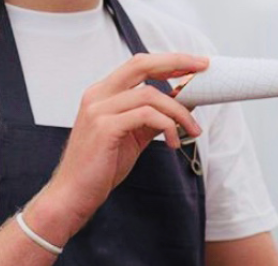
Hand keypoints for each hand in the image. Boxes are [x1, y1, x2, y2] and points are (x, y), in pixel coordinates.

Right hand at [41, 53, 208, 235]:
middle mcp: (98, 95)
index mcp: (103, 93)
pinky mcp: (104, 128)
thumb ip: (152, 118)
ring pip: (149, 94)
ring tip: (193, 131)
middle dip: (176, 62)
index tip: (195, 63)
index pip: (138, 65)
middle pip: (141, 64)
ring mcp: (99, 110)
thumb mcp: (133, 136)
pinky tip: (173, 143)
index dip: (168, 61)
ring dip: (179, 112)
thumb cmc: (102, 166)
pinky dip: (167, 126)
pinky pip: (146, 116)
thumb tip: (183, 106)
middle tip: (202, 68)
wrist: (75, 193)